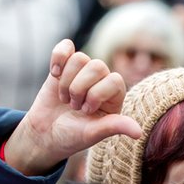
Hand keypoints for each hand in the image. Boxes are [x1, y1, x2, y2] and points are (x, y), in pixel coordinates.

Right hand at [4, 40, 141, 176]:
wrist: (44, 134)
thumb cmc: (71, 136)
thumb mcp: (93, 134)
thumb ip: (115, 127)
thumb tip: (138, 133)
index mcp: (115, 96)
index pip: (115, 80)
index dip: (97, 94)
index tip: (86, 111)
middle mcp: (102, 80)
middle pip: (97, 66)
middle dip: (79, 88)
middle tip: (73, 107)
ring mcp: (82, 72)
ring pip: (79, 58)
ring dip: (66, 81)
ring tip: (65, 99)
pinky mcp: (64, 67)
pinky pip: (65, 47)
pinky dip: (58, 57)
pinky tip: (54, 73)